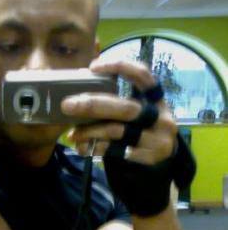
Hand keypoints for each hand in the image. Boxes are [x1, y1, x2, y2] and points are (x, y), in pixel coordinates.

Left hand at [61, 59, 177, 164]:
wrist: (162, 163)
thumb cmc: (141, 130)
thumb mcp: (138, 112)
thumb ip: (116, 100)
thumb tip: (79, 85)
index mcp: (156, 98)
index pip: (143, 75)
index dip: (119, 67)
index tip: (93, 67)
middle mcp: (159, 117)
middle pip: (124, 108)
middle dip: (93, 105)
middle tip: (67, 105)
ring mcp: (156, 139)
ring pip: (117, 131)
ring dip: (89, 131)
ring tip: (72, 134)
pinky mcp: (147, 157)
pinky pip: (115, 151)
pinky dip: (94, 148)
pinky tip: (81, 147)